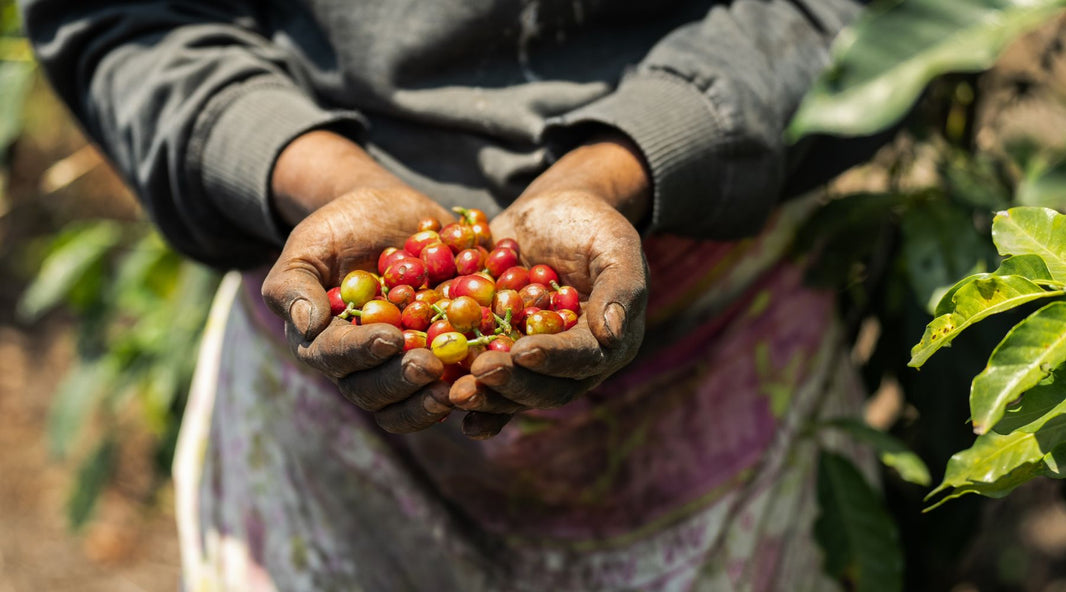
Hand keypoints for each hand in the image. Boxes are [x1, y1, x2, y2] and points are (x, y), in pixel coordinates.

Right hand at [261, 131, 455, 432]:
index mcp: (326, 344)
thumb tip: (307, 327)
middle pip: (376, 393)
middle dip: (403, 381)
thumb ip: (294, 285)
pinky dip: (475, 383)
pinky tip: (495, 372)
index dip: (362, 353)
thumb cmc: (341, 228)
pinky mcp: (444, 359)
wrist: (392, 213)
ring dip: (435, 400)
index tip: (390, 337)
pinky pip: (456, 385)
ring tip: (461, 385)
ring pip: (413, 402)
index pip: (336, 360)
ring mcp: (405, 367)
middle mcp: (364, 366)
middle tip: (431, 364)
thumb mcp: (310, 246)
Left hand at [448, 136, 651, 437]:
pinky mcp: (497, 352)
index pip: (581, 358)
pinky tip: (435, 391)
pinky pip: (480, 375)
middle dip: (510, 384)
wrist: (550, 212)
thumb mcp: (615, 244)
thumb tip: (612, 335)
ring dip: (483, 396)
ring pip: (509, 391)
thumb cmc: (592, 224)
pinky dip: (458, 384)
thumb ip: (620, 288)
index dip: (553, 359)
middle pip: (542, 387)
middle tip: (478, 375)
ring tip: (454, 393)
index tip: (523, 351)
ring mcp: (531, 362)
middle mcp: (569, 364)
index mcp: (607, 344)